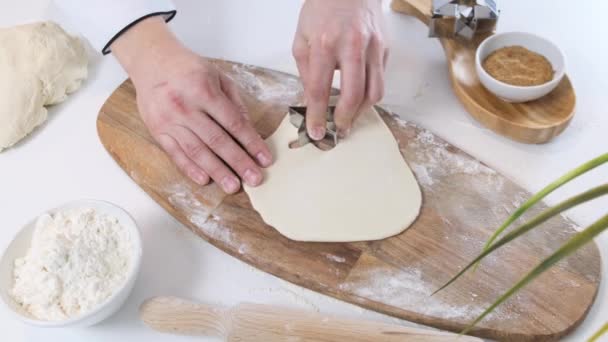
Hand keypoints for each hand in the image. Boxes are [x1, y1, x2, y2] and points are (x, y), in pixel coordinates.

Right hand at [111, 17, 271, 192]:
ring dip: (217, 171)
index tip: (265, 159)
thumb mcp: (217, 76)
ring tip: (233, 186)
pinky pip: (175, 154)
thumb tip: (250, 132)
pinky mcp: (157, 131)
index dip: (251, 143)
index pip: (233, 122)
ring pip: (197, 151)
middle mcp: (185, 106)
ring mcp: (169, 120)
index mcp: (203, 90)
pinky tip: (205, 180)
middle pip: (217, 141)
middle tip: (254, 179)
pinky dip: (190, 169)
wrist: (151, 61)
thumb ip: (235, 104)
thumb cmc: (189, 69)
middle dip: (238, 162)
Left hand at [293, 0, 387, 138]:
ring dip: (362, 111)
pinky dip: (369, 94)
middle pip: (354, 96)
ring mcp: (373, 47)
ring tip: (350, 117)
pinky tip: (359, 97)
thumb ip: (305, 71)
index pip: (320, 90)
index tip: (316, 132)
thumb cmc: (322, 10)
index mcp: (325, 44)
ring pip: (375, 92)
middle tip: (338, 130)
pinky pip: (381, 79)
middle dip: (345, 120)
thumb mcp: (302, 38)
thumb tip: (311, 101)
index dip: (317, 116)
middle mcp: (352, 46)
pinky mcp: (386, 48)